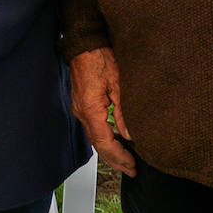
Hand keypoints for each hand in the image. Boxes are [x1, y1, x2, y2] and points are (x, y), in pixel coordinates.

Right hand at [69, 47, 134, 175]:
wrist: (84, 43)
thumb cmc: (99, 57)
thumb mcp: (117, 83)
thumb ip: (123, 111)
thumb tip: (129, 134)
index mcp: (90, 109)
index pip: (104, 142)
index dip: (118, 156)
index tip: (132, 164)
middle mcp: (81, 112)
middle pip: (97, 145)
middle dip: (114, 160)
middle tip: (131, 169)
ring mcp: (80, 109)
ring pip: (94, 138)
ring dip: (109, 151)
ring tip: (126, 161)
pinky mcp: (82, 104)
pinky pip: (92, 128)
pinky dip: (104, 139)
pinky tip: (115, 141)